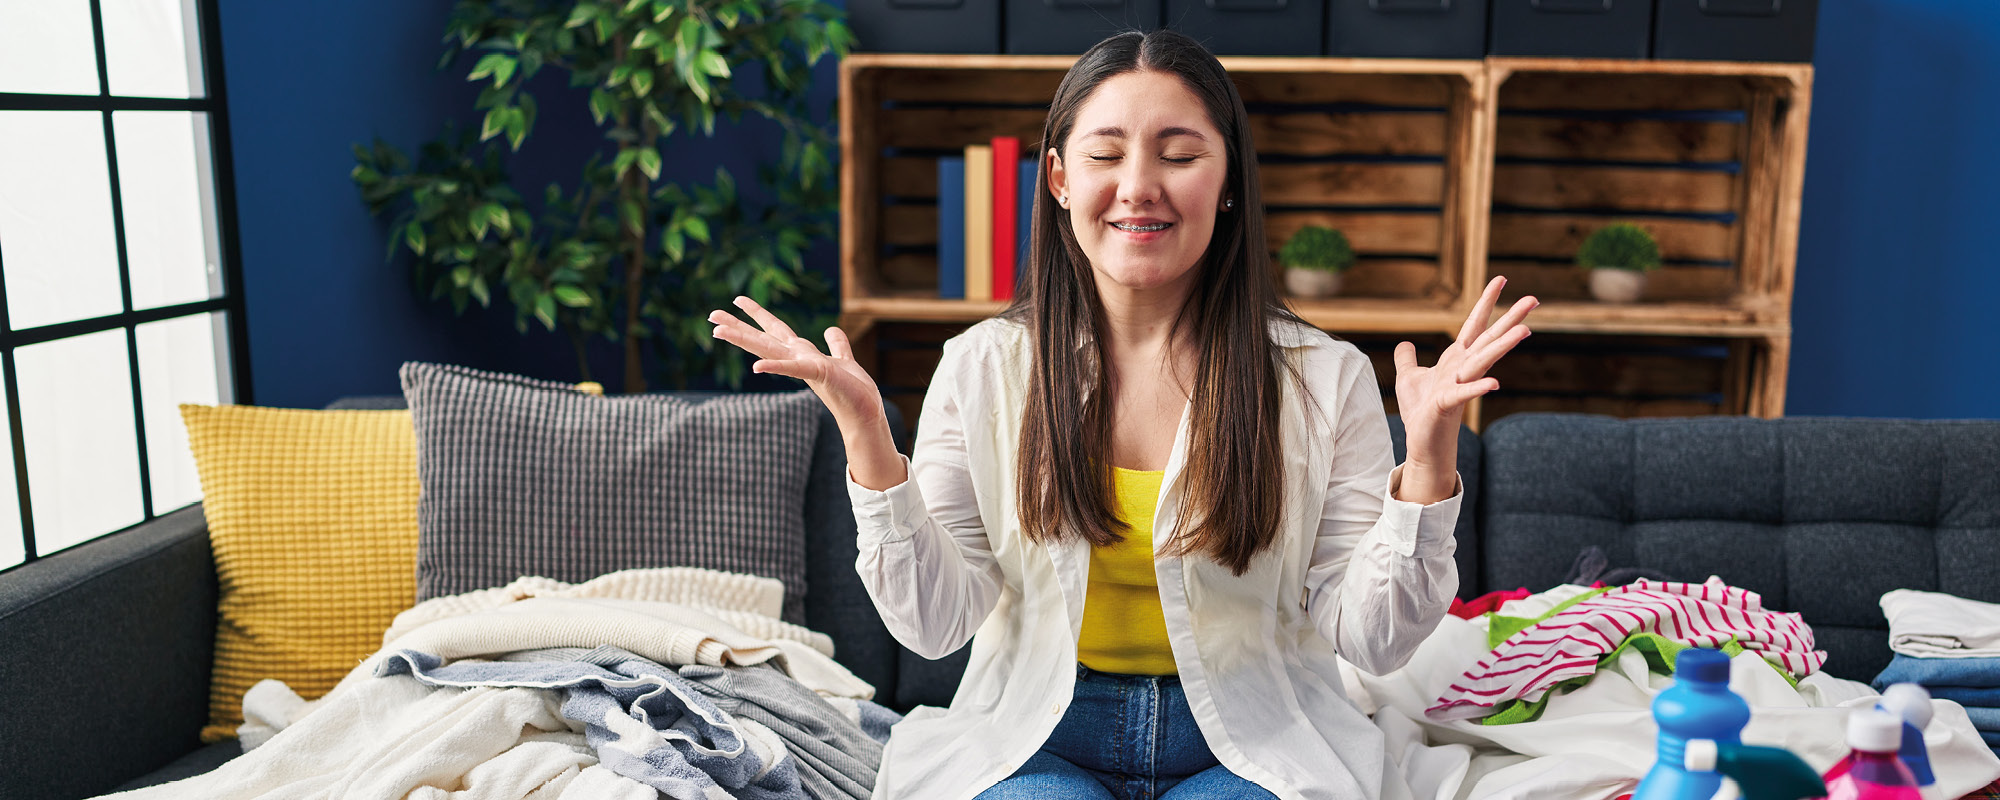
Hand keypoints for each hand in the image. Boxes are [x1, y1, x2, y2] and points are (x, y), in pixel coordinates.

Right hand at [709, 296, 883, 429]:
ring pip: (768, 349)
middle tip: (711, 314)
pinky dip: (776, 367)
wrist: (866, 413)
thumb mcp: (843, 359)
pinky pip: (794, 368)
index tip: (737, 300)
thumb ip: (836, 344)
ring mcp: (804, 366)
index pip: (775, 329)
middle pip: (762, 337)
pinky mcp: (819, 373)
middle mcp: (798, 358)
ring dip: (743, 339)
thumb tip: (830, 329)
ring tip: (718, 331)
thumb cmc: (853, 390)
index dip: (757, 314)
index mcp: (802, 353)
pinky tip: (757, 368)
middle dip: (738, 326)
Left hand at [1395, 276, 1537, 468]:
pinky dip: (1478, 389)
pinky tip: (1494, 385)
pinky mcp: (1447, 404)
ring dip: (1503, 345)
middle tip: (1534, 298)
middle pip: (1489, 338)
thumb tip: (1405, 344)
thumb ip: (1407, 359)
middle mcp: (1463, 369)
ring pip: (1484, 361)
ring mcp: (1458, 385)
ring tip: (1526, 330)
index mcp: (1455, 359)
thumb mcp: (1409, 377)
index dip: (1486, 302)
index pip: (1474, 325)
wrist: (1421, 441)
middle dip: (1510, 318)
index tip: (1502, 279)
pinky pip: (1464, 394)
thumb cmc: (1420, 411)